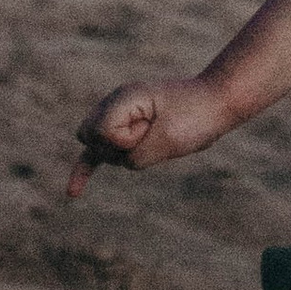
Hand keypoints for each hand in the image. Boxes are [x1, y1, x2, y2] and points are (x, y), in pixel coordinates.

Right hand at [67, 76, 228, 196]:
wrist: (217, 103)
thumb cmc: (195, 116)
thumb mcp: (167, 140)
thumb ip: (135, 156)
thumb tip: (120, 162)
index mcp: (125, 96)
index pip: (100, 130)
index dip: (123, 139)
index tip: (151, 129)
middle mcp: (117, 103)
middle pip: (90, 137)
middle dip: (113, 147)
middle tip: (150, 133)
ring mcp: (121, 116)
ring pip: (102, 149)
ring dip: (125, 152)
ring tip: (157, 134)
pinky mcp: (128, 130)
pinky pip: (100, 151)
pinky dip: (86, 170)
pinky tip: (73, 193)